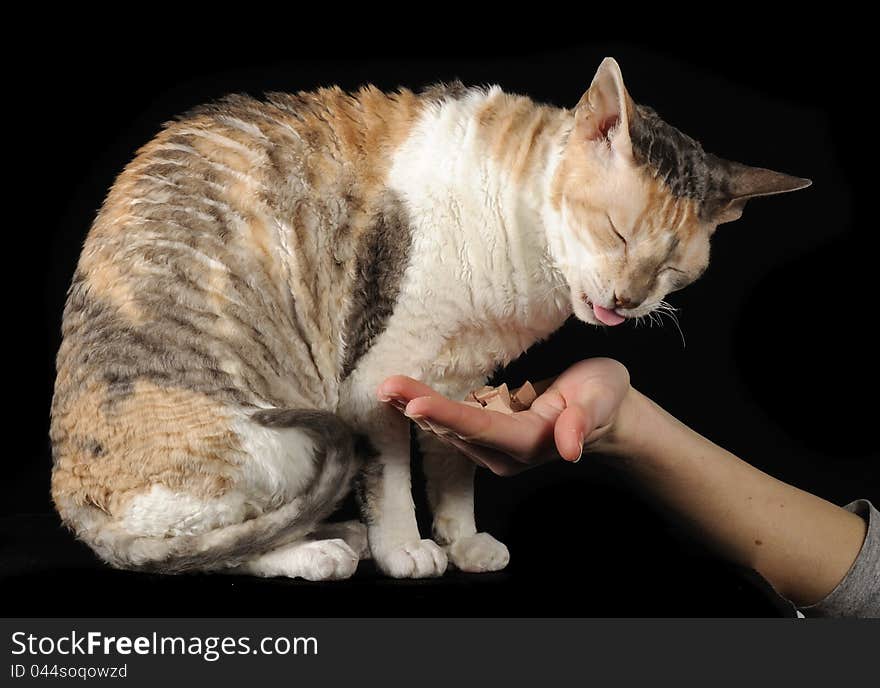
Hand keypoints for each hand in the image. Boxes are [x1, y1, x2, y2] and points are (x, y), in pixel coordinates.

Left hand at [377, 357, 631, 474]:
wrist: (605, 413)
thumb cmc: (604, 398)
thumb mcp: (601, 400)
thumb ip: (582, 422)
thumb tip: (570, 450)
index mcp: (529, 443)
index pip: (482, 428)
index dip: (449, 416)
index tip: (416, 403)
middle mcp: (505, 453)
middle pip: (456, 429)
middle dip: (419, 407)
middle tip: (386, 386)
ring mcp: (494, 449)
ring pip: (448, 428)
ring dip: (415, 408)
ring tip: (387, 388)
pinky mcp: (488, 437)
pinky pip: (451, 423)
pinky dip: (426, 409)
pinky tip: (403, 396)